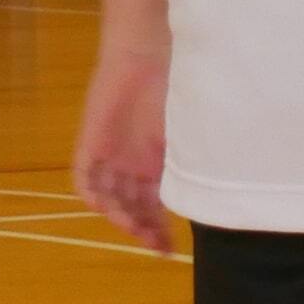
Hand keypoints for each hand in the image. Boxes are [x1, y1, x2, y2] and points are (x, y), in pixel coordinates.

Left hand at [72, 42, 174, 252]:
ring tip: (136, 230)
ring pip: (109, 198)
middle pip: (132, 208)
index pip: (154, 207)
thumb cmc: (179, 87)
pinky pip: (85, 178)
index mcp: (156, 164)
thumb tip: (218, 197)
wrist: (148, 52)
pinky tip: (106, 207)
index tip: (171, 251)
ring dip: (121, 217)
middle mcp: (131, 164)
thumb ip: (195, 165)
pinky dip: (93, 195)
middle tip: (158, 247)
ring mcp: (110, 155)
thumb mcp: (191, 134)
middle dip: (144, 230)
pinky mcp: (91, 143)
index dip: (160, 230)